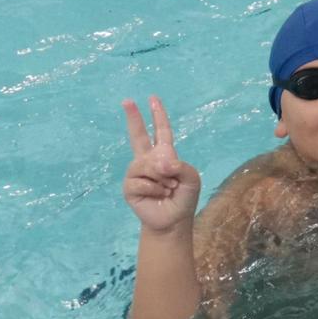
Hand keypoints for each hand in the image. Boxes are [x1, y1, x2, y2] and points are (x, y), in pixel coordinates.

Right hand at [121, 96, 200, 234]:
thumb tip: (160, 162)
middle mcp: (148, 160)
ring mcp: (136, 173)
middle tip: (127, 101)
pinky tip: (157, 195)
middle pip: (138, 136)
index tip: (153, 98)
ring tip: (168, 188)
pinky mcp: (129, 186)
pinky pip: (141, 181)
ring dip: (162, 178)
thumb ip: (179, 165)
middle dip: (134, 118)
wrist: (173, 220)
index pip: (161, 131)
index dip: (158, 115)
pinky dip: (154, 189)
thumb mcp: (191, 178)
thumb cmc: (184, 197)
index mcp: (165, 155)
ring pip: (147, 165)